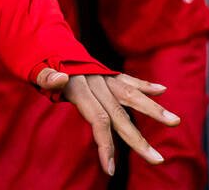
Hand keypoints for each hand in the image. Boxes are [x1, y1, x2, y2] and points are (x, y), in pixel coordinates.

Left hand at [35, 69, 178, 176]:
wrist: (41, 40)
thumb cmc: (37, 62)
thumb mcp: (35, 69)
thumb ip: (46, 77)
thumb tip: (60, 78)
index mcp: (78, 86)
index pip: (98, 120)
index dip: (105, 145)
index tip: (110, 168)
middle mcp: (95, 81)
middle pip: (119, 114)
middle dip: (138, 140)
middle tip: (157, 160)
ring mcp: (102, 76)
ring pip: (130, 94)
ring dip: (153, 109)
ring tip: (174, 120)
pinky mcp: (105, 72)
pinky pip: (126, 79)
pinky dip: (144, 84)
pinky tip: (161, 89)